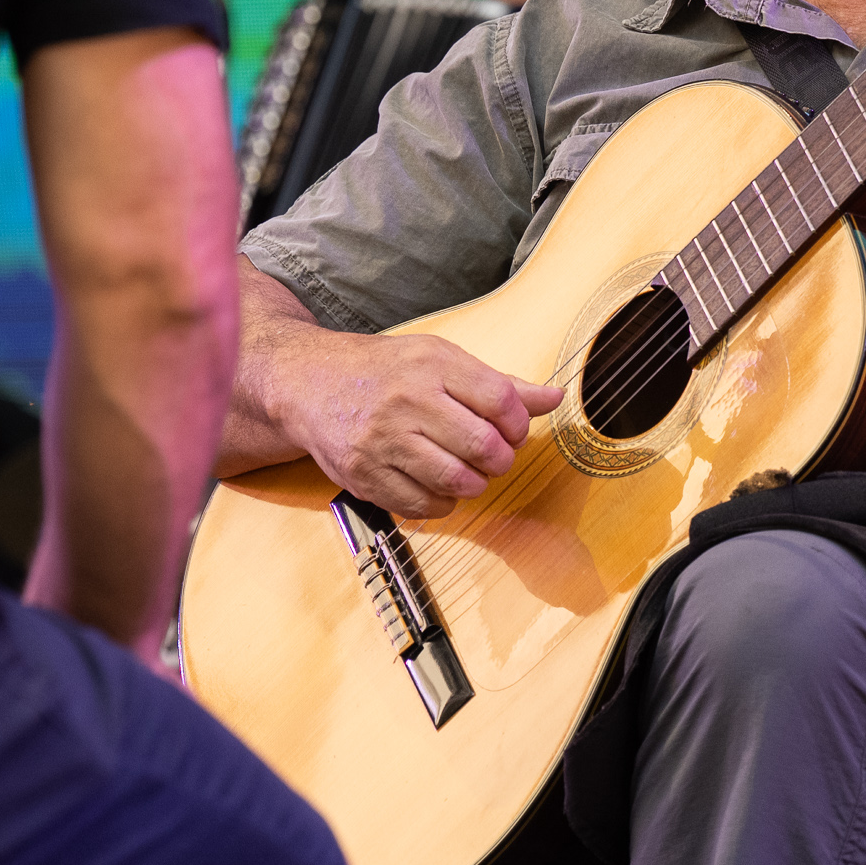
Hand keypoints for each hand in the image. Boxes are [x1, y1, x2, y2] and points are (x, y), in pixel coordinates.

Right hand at [275, 328, 563, 520]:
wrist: (310, 382)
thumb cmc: (385, 370)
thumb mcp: (441, 359)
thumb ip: (498, 383)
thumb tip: (555, 397)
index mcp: (433, 364)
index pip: (501, 401)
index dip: (520, 424)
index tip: (514, 431)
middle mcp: (407, 400)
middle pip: (483, 446)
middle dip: (501, 460)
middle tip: (494, 457)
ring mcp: (383, 440)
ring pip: (457, 480)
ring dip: (474, 484)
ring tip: (468, 472)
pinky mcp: (365, 474)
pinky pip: (423, 505)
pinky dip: (442, 503)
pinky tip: (438, 484)